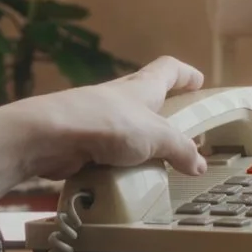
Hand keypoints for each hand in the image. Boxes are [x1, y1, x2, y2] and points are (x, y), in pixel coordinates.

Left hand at [0, 56, 206, 200]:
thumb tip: (200, 164)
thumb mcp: (156, 136)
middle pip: (144, 97)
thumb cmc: (110, 124)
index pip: (167, 69)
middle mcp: (118, 98)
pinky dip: (118, 164)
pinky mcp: (81, 141)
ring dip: (139, 142)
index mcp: (141, 87)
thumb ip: (180, 149)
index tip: (198, 81)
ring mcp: (97, 119)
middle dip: (162, 111)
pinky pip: (106, 153)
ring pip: (124, 127)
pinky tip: (126, 181)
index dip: (184, 74)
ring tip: (156, 165)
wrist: (52, 136)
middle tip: (178, 130)